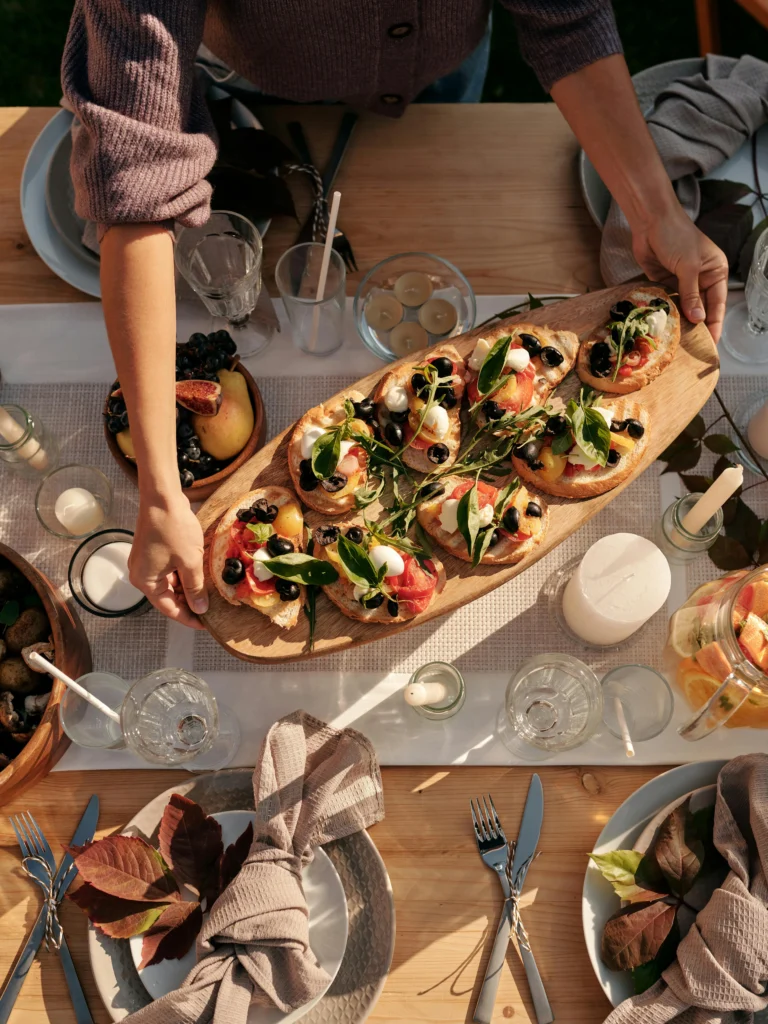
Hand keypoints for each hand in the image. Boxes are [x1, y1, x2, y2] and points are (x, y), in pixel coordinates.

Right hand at [130, 493, 207, 628]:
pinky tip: (200, 577)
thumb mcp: (189, 562)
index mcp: (146, 582)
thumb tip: (200, 609)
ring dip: (188, 589)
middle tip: (211, 610)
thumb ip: (195, 588)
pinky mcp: (153, 552)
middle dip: (189, 603)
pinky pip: (169, 571)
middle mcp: (141, 574)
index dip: (189, 618)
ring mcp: (146, 562)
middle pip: (168, 597)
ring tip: (209, 595)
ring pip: (170, 583)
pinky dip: (183, 575)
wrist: (162, 497)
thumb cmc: (173, 528)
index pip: (169, 609)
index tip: (206, 625)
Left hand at [630, 208, 728, 342]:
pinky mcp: (664, 282)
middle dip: (696, 326)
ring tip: (677, 343)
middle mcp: (700, 278)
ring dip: (680, 322)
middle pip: (700, 308)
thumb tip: (698, 319)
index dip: (715, 324)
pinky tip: (664, 327)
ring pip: (683, 307)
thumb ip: (691, 294)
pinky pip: (667, 302)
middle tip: (692, 348)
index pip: (717, 304)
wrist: (651, 221)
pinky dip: (666, 313)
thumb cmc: (677, 236)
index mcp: (715, 272)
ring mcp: (682, 281)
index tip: (711, 344)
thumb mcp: (689, 266)